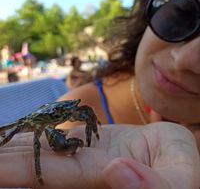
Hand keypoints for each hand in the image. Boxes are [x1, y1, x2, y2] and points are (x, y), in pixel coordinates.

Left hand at [0, 122, 198, 188]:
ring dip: (14, 145)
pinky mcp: (84, 144)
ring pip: (42, 151)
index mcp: (100, 183)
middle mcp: (83, 177)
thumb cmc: (181, 166)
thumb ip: (153, 186)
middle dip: (8, 161)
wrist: (169, 150)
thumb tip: (116, 172)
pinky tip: (17, 130)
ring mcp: (80, 159)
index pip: (52, 180)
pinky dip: (34, 133)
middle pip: (38, 169)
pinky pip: (56, 137)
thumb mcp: (180, 179)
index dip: (22, 172)